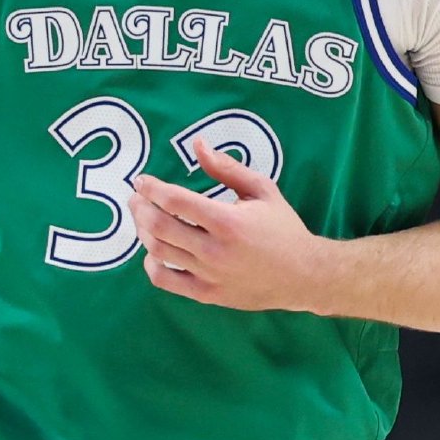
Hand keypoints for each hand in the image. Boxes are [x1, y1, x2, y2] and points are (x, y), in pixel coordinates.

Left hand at [128, 140, 333, 313]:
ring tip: (143, 218)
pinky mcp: (207, 294)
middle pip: (159, 226)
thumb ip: (227, 168)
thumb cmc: (282, 228)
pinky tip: (155, 251)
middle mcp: (214, 250)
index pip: (175, 201)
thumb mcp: (261, 190)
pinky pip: (165, 281)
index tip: (142, 180)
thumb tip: (197, 144)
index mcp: (228, 221)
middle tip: (136, 197)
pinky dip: (152, 264)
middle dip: (140, 207)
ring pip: (158, 251)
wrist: (303, 275)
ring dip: (143, 231)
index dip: (151, 188)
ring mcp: (208, 275)